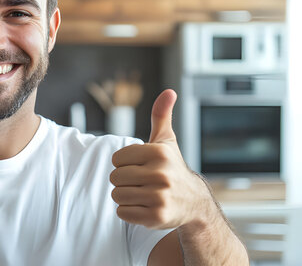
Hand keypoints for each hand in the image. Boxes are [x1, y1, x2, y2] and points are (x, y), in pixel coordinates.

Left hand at [109, 89, 210, 229]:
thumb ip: (161, 115)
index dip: (124, 164)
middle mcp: (160, 174)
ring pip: (117, 195)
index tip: (140, 166)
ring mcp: (159, 197)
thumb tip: (169, 91)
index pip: (116, 159)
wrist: (193, 203)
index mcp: (158, 153)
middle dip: (124, 181)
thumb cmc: (172, 167)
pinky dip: (129, 211)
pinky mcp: (156, 216)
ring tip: (143, 194)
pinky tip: (145, 207)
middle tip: (142, 182)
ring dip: (126, 196)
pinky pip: (122, 212)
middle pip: (114, 177)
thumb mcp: (166, 141)